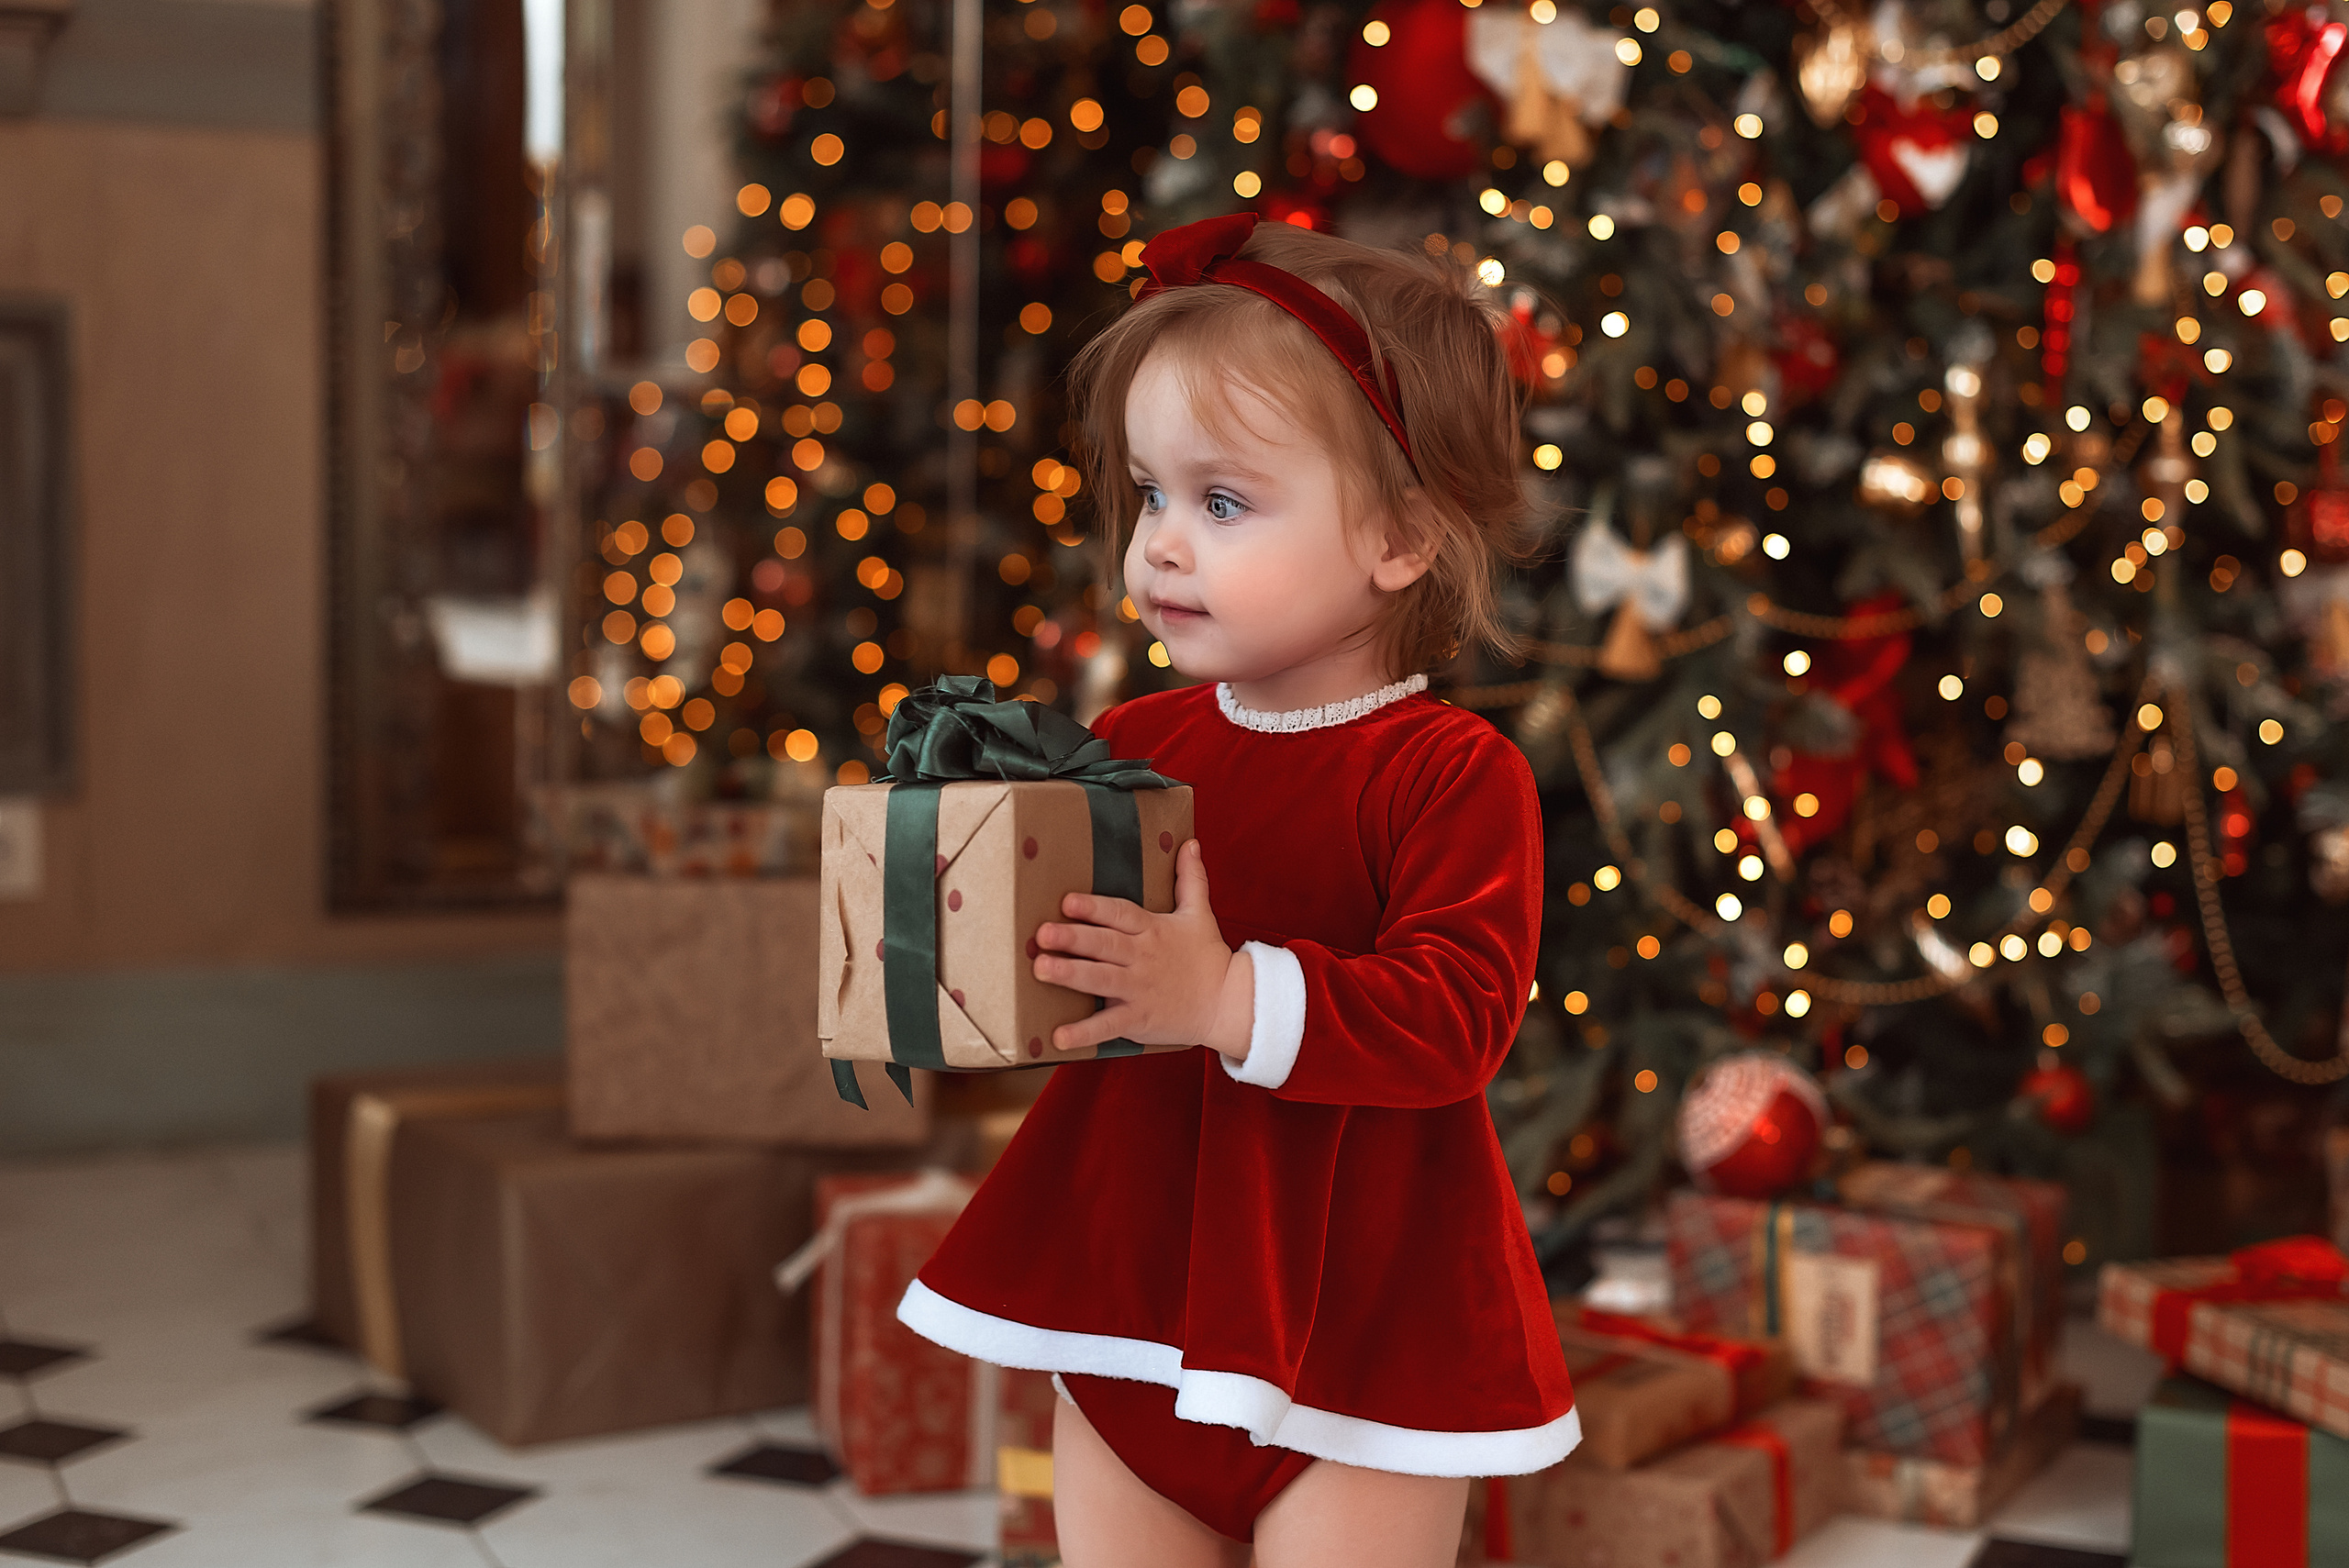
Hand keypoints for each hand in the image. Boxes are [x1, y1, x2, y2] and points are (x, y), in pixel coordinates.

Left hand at [1031, 840, 1254, 1057]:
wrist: (1227, 1003)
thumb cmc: (1207, 957)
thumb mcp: (1199, 914)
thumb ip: (1190, 878)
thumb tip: (1190, 843)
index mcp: (1153, 931)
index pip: (1121, 914)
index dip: (1095, 908)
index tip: (1067, 901)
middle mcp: (1143, 959)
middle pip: (1105, 945)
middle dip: (1074, 938)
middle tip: (1043, 934)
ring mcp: (1139, 990)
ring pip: (1101, 980)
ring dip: (1071, 975)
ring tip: (1041, 969)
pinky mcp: (1139, 1019)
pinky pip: (1109, 1026)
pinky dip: (1084, 1033)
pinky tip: (1058, 1036)